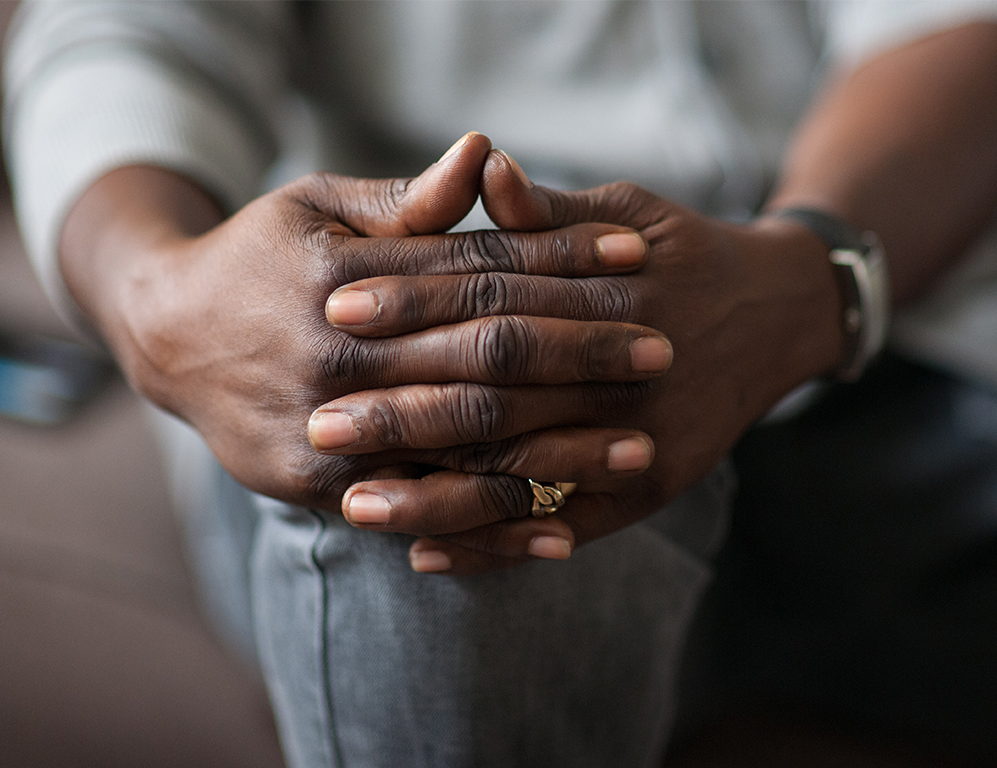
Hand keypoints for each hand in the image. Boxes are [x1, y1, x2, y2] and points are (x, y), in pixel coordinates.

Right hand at [59, 135, 663, 514]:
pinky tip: (559, 529)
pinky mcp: (318, 490)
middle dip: (580, 354)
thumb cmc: (256, 257)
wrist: (165, 335)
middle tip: (661, 351)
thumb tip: (486, 150)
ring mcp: (327, 432)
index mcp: (343, 277)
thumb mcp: (315, 207)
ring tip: (639, 448)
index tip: (636, 255)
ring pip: (464, 445)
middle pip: (483, 358)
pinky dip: (492, 523)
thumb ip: (404, 200)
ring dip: (558, 448)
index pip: (477, 270)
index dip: (561, 262)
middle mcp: (338, 359)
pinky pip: (423, 511)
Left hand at [317, 149, 846, 572]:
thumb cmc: (684, 252)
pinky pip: (566, 526)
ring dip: (438, 495)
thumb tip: (485, 166)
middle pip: (498, 397)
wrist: (777, 312)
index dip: (414, 301)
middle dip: (405, 414)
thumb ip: (549, 211)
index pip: (493, 298)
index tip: (337, 307)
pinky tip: (432, 553)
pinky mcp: (652, 486)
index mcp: (611, 292)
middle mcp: (626, 370)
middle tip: (320, 424)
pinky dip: (499, 545)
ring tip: (357, 506)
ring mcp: (642, 438)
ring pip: (524, 476)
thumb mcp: (627, 212)